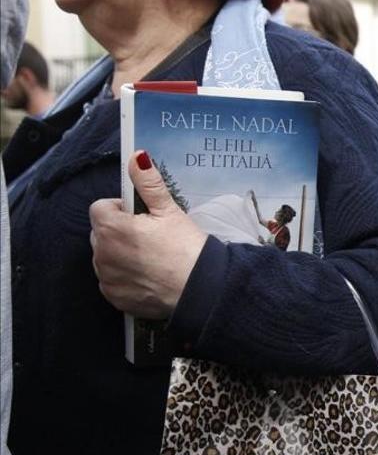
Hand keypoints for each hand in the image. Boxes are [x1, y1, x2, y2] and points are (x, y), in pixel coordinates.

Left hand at [90, 150, 208, 319]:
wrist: (200, 290)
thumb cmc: (186, 248)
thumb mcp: (169, 211)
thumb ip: (148, 183)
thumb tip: (136, 157)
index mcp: (111, 227)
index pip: (100, 208)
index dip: (120, 209)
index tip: (141, 217)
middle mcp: (101, 253)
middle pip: (100, 233)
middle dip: (118, 232)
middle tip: (149, 238)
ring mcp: (106, 277)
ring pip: (105, 257)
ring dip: (119, 255)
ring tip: (150, 259)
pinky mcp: (114, 297)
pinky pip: (111, 280)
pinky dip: (123, 277)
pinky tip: (147, 276)